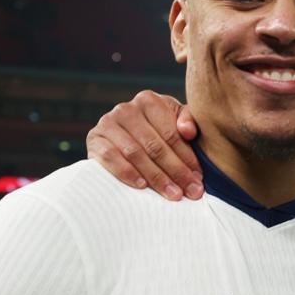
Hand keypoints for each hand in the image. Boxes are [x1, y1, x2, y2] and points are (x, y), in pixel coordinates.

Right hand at [86, 90, 203, 199]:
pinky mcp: (94, 139)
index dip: (187, 158)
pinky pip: (111, 158)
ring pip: (135, 154)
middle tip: (192, 192)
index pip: (171, 134)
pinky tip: (142, 186)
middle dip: (176, 172)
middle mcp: (126, 109)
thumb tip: (188, 131)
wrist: (125, 138)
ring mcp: (107, 123)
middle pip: (155, 146)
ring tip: (173, 194)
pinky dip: (127, 173)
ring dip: (156, 177)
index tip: (199, 178)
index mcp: (149, 100)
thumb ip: (189, 122)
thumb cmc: (160, 131)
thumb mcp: (176, 123)